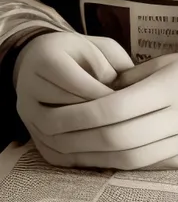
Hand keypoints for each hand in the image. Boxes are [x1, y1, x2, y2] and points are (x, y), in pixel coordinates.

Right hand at [13, 31, 134, 163]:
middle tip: (124, 122)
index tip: (129, 102)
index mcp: (47, 58)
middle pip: (62, 109)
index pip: (75, 82)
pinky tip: (100, 152)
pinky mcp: (29, 130)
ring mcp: (24, 111)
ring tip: (114, 135)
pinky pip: (48, 150)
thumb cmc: (80, 53)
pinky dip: (74, 154)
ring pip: (53, 131)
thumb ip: (115, 63)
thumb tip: (126, 92)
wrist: (42, 59)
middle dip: (95, 117)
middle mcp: (27, 86)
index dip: (103, 95)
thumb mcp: (102, 47)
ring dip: (85, 137)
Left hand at [26, 50, 177, 170]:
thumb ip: (134, 80)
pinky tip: (104, 157)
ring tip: (72, 152)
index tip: (56, 115)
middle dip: (80, 140)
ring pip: (130, 158)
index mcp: (174, 84)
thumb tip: (94, 97)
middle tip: (54, 138)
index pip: (114, 107)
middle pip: (118, 137)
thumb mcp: (173, 62)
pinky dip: (122, 162)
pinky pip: (150, 165)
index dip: (79, 116)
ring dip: (95, 157)